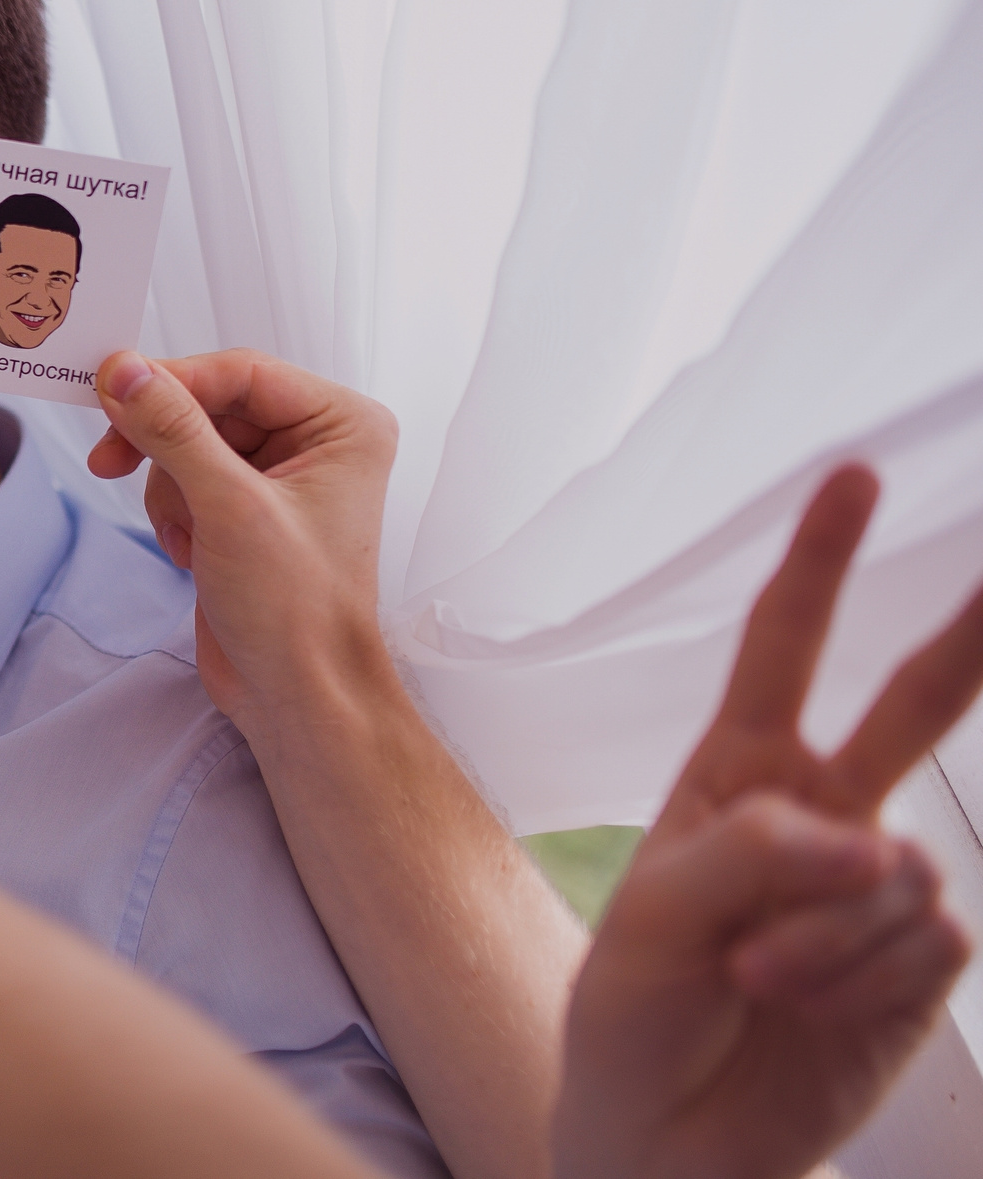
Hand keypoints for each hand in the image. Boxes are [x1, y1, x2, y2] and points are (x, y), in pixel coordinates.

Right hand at [88, 349, 399, 732]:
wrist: (296, 696)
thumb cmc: (294, 609)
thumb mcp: (228, 506)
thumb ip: (172, 429)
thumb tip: (122, 369)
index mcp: (341, 424)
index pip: (240, 372)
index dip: (170, 380)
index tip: (107, 389)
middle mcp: (315, 441)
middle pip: (208, 404)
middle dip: (164, 445)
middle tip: (110, 460)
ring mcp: (279, 478)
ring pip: (187, 442)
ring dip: (169, 488)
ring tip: (187, 538)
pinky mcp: (245, 511)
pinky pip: (185, 478)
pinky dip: (173, 512)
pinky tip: (190, 553)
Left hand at [554, 466, 982, 1178]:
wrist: (668, 1134)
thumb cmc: (639, 1011)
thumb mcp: (653, 916)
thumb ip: (753, 855)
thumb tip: (877, 839)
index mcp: (736, 776)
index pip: (782, 652)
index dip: (818, 565)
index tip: (852, 476)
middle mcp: (817, 814)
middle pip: (909, 707)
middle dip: (965, 638)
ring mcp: (876, 886)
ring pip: (898, 865)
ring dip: (824, 931)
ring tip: (752, 980)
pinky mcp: (920, 963)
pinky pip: (920, 941)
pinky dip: (855, 977)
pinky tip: (804, 1007)